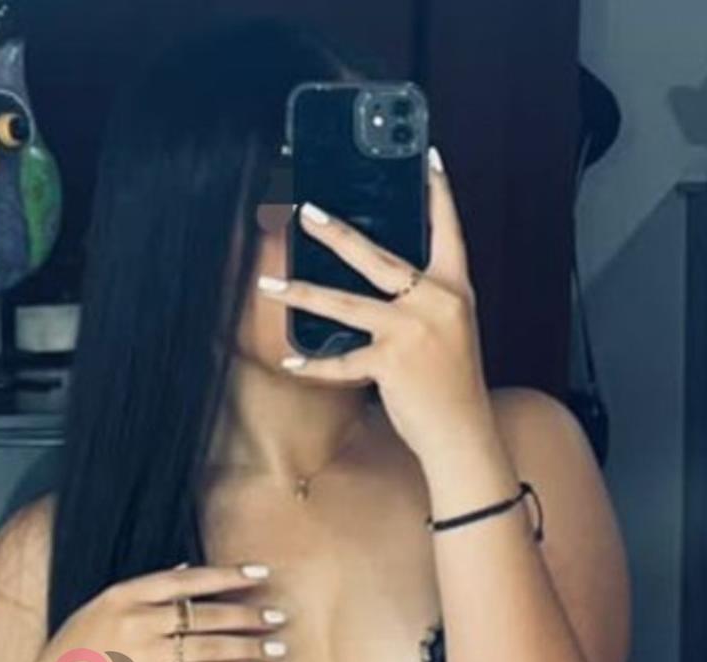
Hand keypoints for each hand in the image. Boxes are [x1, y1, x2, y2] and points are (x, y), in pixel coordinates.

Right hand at [1, 564, 287, 661]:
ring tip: (276, 648)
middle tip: (279, 616)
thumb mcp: (96, 611)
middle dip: (248, 615)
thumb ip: (139, 592)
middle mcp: (136, 623)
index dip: (227, 576)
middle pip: (205, 615)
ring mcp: (144, 659)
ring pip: (209, 648)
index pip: (186, 580)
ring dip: (248, 647)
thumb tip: (184, 568)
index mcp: (121, 597)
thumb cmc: (72, 656)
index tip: (259, 574)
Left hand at [258, 150, 493, 461]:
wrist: (462, 432)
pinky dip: (314, 365)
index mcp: (455, 290)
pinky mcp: (392, 362)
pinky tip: (290, 363)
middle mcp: (435, 302)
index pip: (449, 230)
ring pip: (346, 303)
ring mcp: (412, 330)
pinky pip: (342, 360)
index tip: (428, 157)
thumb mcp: (450, 332)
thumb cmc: (452, 385)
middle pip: (378, 256)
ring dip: (303, 292)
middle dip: (338, 232)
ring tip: (270, 284)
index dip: (439, 193)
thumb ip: (424, 303)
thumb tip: (379, 284)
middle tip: (306, 211)